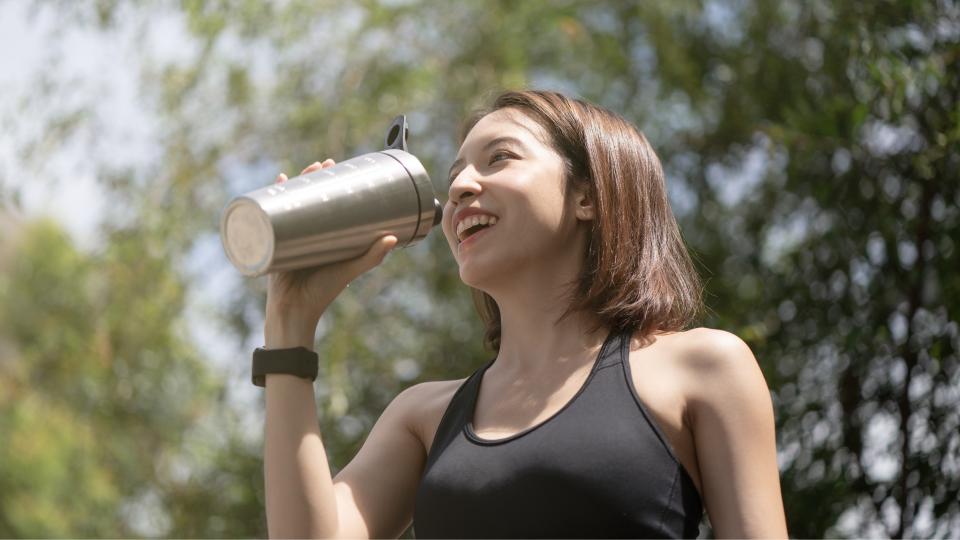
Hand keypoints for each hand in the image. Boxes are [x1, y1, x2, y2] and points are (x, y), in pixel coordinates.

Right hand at [264, 159, 397, 348]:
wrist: (293, 312)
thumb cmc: (322, 293)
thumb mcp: (348, 270)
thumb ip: (371, 257)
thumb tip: (393, 238)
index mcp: (323, 235)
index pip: (327, 202)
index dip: (331, 182)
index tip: (338, 166)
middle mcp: (305, 233)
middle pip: (306, 197)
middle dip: (311, 177)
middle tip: (322, 162)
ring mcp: (287, 236)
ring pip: (288, 203)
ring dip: (291, 183)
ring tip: (299, 170)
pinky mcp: (271, 243)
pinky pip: (266, 217)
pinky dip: (267, 200)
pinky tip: (272, 184)